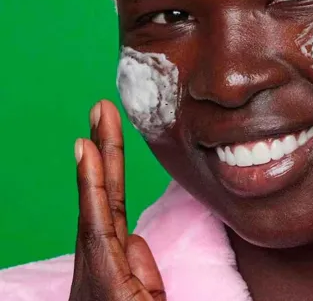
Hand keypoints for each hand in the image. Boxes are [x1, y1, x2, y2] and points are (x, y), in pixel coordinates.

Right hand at [69, 100, 165, 300]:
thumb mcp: (147, 297)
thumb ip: (140, 267)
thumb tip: (135, 239)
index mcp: (114, 264)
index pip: (115, 206)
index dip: (109, 169)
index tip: (100, 135)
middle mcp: (100, 261)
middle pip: (106, 194)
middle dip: (104, 149)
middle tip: (102, 108)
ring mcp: (97, 269)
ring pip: (101, 201)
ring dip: (100, 155)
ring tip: (98, 118)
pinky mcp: (101, 280)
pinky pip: (98, 224)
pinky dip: (92, 186)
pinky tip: (86, 154)